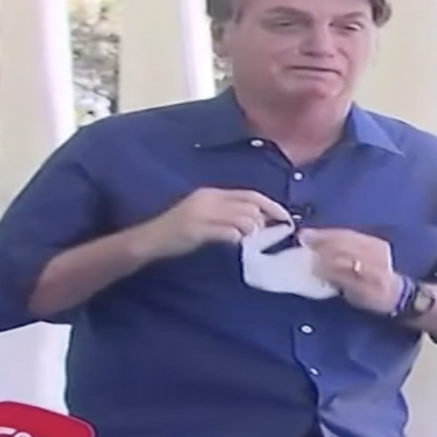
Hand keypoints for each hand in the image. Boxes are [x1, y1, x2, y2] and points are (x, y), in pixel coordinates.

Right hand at [146, 188, 291, 256]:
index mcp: (212, 193)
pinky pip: (227, 232)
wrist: (150, 239)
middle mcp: (209, 199)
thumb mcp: (204, 213)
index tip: (286, 217)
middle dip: (264, 221)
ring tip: (248, 240)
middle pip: (249, 206)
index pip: (250, 194)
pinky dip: (236, 238)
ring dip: (251, 231)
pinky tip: (235, 243)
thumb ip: (227, 212)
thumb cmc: (179, 230)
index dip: (271, 205)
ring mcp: (202, 213)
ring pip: (242, 218)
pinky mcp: (196, 229)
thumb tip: (258, 219)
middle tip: (267, 234)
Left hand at [298, 228, 402, 313]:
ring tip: (310, 258)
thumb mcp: (364, 256)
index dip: (324, 233)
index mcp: (374, 244)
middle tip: (304, 242)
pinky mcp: (370, 289)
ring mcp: (374, 272)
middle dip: (322, 242)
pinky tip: (320, 273)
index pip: (346, 234)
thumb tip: (315, 239)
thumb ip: (345, 248)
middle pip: (345, 244)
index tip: (305, 233)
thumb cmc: (375, 275)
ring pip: (346, 259)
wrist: (397, 296)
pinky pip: (348, 279)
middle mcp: (377, 255)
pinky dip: (332, 274)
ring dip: (325, 257)